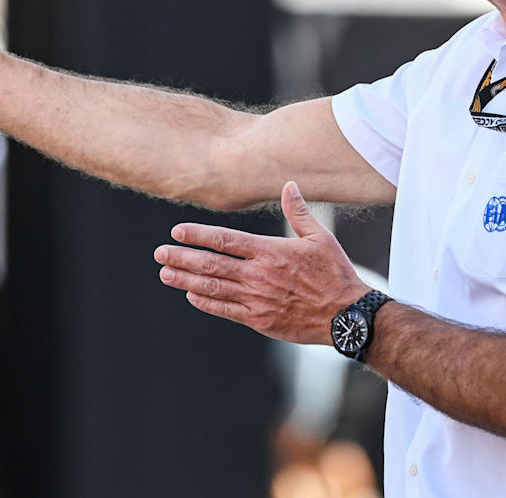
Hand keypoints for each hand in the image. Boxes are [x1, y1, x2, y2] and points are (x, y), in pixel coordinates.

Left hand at [154, 181, 369, 344]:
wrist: (346, 316)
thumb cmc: (335, 274)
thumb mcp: (320, 237)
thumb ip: (298, 212)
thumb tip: (289, 185)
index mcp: (270, 252)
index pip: (225, 240)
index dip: (198, 235)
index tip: (177, 232)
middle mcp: (258, 275)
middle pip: (211, 264)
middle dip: (182, 258)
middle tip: (160, 254)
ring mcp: (256, 299)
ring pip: (213, 287)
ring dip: (186, 280)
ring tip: (165, 273)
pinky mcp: (259, 320)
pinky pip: (226, 310)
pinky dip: (206, 302)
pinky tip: (191, 295)